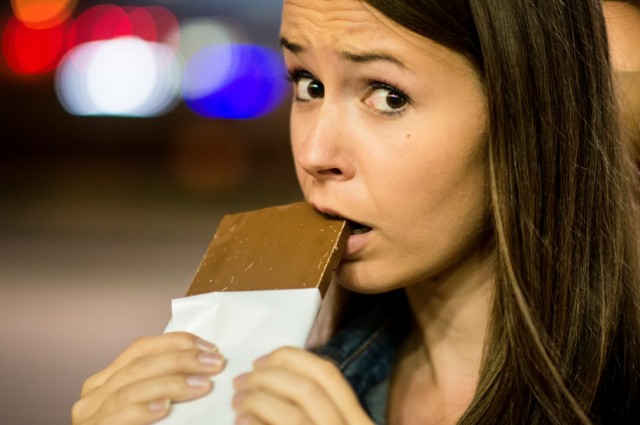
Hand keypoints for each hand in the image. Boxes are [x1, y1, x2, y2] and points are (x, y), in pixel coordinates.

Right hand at [72, 332, 225, 424]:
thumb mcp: (152, 406)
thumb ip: (165, 389)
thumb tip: (203, 371)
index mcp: (109, 380)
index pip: (141, 349)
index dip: (175, 343)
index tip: (209, 348)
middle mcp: (95, 394)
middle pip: (140, 366)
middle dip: (181, 361)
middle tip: (214, 364)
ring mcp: (89, 416)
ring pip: (129, 389)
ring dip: (171, 384)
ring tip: (202, 385)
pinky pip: (116, 418)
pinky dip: (142, 411)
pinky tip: (164, 407)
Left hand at [232, 347, 372, 424]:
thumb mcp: (334, 423)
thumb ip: (318, 407)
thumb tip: (275, 379)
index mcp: (360, 421)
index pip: (329, 373)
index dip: (291, 359)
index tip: (260, 361)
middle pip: (309, 389)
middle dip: (268, 378)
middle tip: (240, 382)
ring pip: (293, 415)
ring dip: (258, 402)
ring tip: (237, 402)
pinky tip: (241, 422)